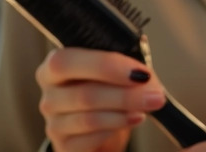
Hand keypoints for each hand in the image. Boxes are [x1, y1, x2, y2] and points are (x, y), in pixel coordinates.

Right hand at [35, 47, 165, 151]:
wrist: (103, 121)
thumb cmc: (109, 86)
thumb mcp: (118, 68)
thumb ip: (127, 65)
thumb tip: (145, 77)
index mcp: (56, 65)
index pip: (67, 62)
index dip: (106, 66)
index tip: (141, 73)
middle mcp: (49, 94)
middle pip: (84, 94)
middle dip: (126, 95)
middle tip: (156, 96)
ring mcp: (53, 122)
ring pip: (89, 119)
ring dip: (125, 113)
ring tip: (149, 106)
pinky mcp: (63, 146)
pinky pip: (89, 139)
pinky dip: (116, 128)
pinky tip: (133, 119)